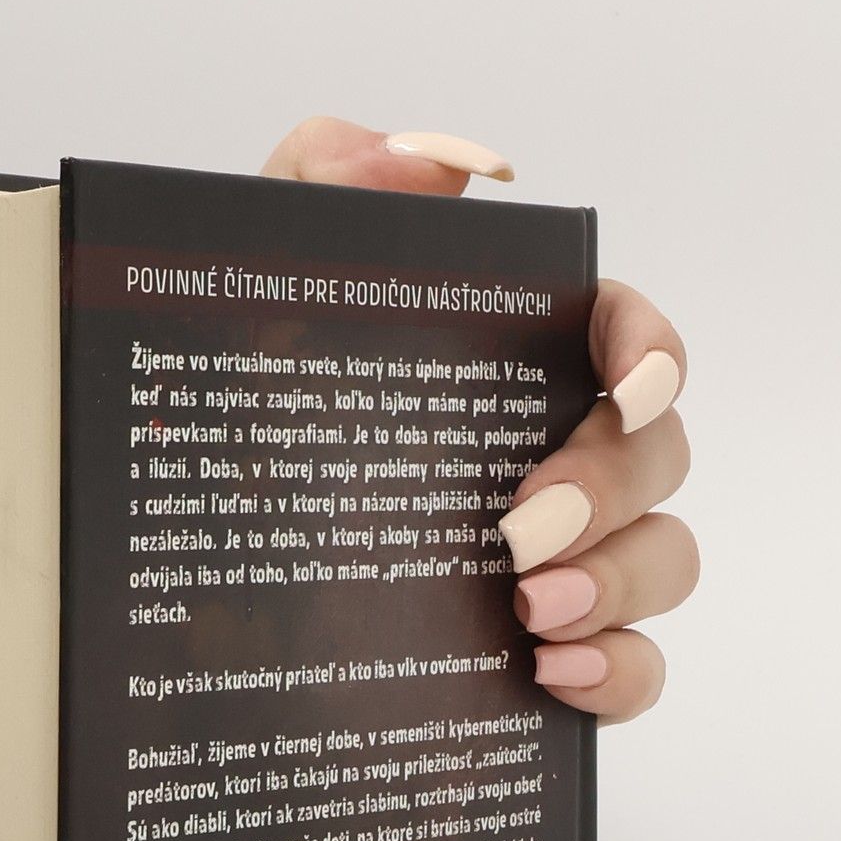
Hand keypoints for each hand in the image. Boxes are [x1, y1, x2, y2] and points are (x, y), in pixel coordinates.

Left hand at [262, 118, 694, 723]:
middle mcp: (545, 463)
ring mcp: (557, 568)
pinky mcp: (546, 662)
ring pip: (665, 562)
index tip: (632, 391)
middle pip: (656, 455)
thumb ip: (317, 188)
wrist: (176, 594)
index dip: (652, 353)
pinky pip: (636, 674)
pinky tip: (553, 677)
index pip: (622, 335)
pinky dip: (620, 675)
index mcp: (501, 370)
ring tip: (528, 614)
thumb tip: (431, 164)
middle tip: (518, 534)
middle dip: (610, 487)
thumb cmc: (223, 434)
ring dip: (621, 583)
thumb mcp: (244, 299)